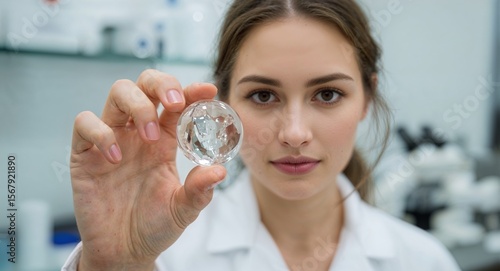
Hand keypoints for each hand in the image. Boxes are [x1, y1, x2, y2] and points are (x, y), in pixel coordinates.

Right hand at [70, 70, 225, 270]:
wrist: (123, 251)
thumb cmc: (154, 225)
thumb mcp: (183, 209)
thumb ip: (200, 191)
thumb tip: (219, 171)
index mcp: (164, 140)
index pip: (176, 103)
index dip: (190, 90)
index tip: (208, 90)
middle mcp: (138, 133)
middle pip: (145, 84)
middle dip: (161, 83)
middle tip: (174, 103)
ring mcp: (112, 139)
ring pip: (118, 93)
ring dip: (136, 105)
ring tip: (148, 137)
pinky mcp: (85, 153)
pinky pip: (85, 124)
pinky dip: (100, 133)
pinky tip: (115, 158)